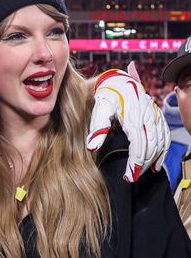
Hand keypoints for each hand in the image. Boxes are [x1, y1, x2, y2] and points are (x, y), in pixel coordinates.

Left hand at [86, 62, 169, 181]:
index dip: (135, 163)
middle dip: (143, 165)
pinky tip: (156, 163)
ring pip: (160, 143)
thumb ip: (98, 128)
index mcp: (133, 117)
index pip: (138, 146)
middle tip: (133, 178)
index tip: (129, 177)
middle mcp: (147, 117)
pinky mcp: (158, 116)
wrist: (118, 80)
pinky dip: (163, 151)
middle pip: (150, 147)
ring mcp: (155, 116)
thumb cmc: (107, 95)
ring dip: (154, 160)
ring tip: (143, 173)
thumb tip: (92, 148)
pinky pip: (165, 136)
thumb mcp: (99, 109)